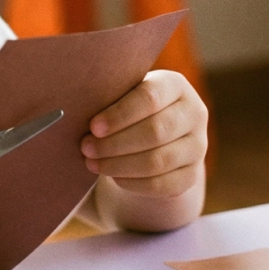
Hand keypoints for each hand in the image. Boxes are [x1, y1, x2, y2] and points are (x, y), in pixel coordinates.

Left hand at [84, 69, 208, 199]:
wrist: (153, 140)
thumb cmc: (127, 112)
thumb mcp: (123, 98)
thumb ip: (107, 99)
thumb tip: (71, 109)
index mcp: (175, 85)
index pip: (150, 98)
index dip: (120, 114)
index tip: (93, 126)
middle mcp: (194, 114)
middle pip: (155, 132)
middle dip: (115, 143)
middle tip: (85, 147)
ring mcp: (197, 146)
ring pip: (158, 161)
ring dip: (119, 165)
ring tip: (92, 163)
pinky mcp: (192, 175)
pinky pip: (161, 184)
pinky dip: (132, 183)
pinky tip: (113, 177)